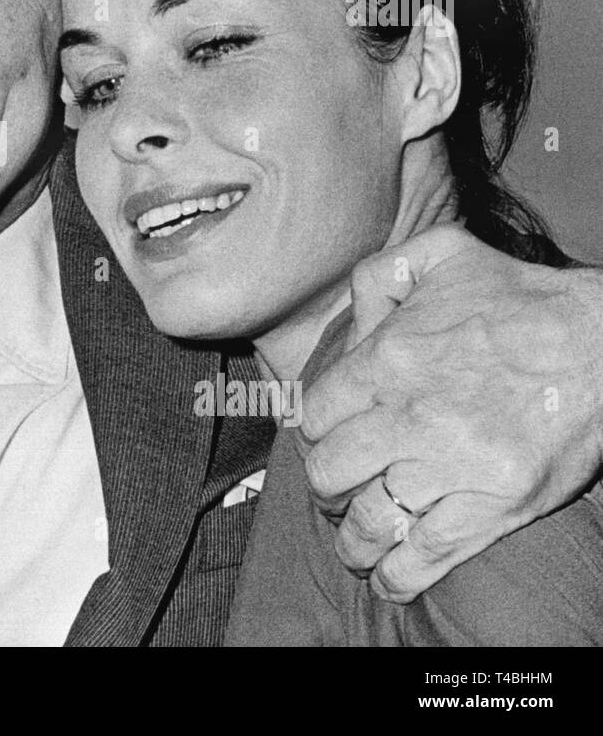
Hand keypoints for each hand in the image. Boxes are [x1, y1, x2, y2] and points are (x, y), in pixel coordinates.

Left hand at [300, 223, 602, 601]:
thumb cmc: (519, 298)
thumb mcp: (439, 256)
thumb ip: (378, 275)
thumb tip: (350, 320)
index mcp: (387, 360)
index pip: (315, 415)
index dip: (316, 432)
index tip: (326, 440)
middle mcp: (410, 418)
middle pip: (331, 473)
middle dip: (327, 487)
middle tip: (336, 491)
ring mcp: (451, 467)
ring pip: (371, 520)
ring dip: (353, 539)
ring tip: (354, 543)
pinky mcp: (493, 506)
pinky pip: (426, 554)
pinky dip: (397, 574)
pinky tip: (387, 577)